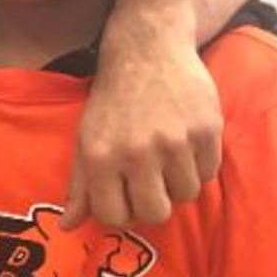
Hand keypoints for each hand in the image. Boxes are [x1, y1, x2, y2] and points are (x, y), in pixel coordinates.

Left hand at [65, 21, 221, 227]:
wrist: (147, 49)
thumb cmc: (112, 100)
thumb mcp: (86, 139)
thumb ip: (80, 187)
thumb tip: (67, 227)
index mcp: (101, 157)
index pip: (116, 217)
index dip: (123, 213)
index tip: (126, 197)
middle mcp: (137, 151)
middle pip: (156, 213)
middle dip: (154, 203)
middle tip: (151, 182)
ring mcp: (175, 140)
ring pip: (187, 194)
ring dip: (179, 183)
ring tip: (168, 157)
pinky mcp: (206, 129)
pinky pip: (209, 172)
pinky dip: (200, 165)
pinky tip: (186, 142)